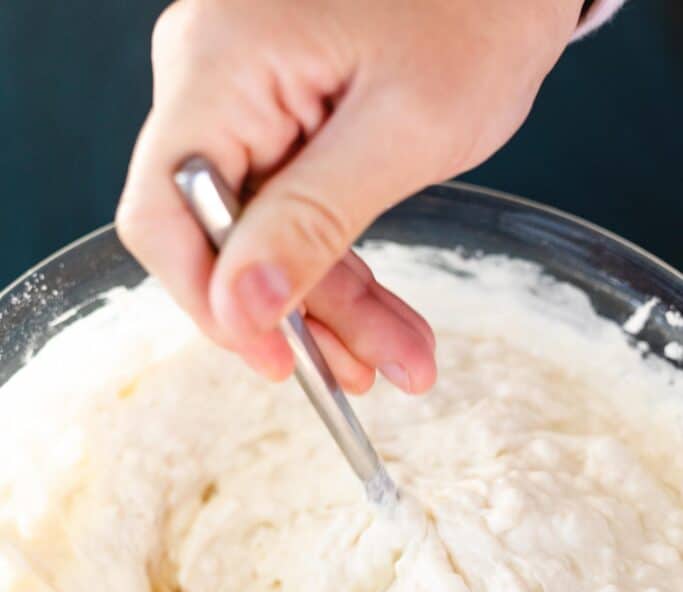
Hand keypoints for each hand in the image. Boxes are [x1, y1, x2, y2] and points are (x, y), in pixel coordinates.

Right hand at [117, 0, 581, 391]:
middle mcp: (215, 80)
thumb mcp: (407, 128)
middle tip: (362, 376)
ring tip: (400, 358)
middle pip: (220, 235)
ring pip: (266, 236)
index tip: (276, 360)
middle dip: (297, 315)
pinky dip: (342, 265)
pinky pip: (296, 210)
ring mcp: (248, 99)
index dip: (210, 302)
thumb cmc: (479, 5)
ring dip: (333, 304)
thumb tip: (239, 306)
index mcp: (220, 65)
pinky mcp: (284, 117)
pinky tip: (388, 320)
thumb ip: (313, 219)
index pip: (163, 213)